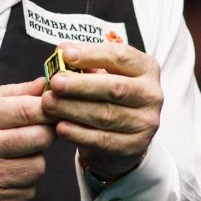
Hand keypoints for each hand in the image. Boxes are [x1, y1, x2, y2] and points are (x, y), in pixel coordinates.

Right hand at [0, 77, 55, 200]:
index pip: (27, 109)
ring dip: (34, 161)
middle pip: (39, 138)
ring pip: (38, 166)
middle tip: (38, 133)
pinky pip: (29, 190)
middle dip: (46, 134)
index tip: (53, 110)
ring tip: (18, 156)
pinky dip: (24, 183)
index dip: (48, 109)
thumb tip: (44, 85)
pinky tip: (9, 175)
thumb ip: (15, 93)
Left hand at [41, 43, 162, 181]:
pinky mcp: (134, 146)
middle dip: (81, 85)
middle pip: (115, 88)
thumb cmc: (110, 96)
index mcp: (146, 68)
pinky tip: (61, 127)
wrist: (125, 134)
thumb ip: (86, 64)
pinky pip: (103, 140)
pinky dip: (78, 133)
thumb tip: (61, 54)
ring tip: (49, 103)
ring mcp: (145, 123)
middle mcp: (151, 95)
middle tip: (55, 82)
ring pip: (106, 115)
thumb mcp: (104, 74)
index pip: (120, 56)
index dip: (92, 54)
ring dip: (73, 109)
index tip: (65, 54)